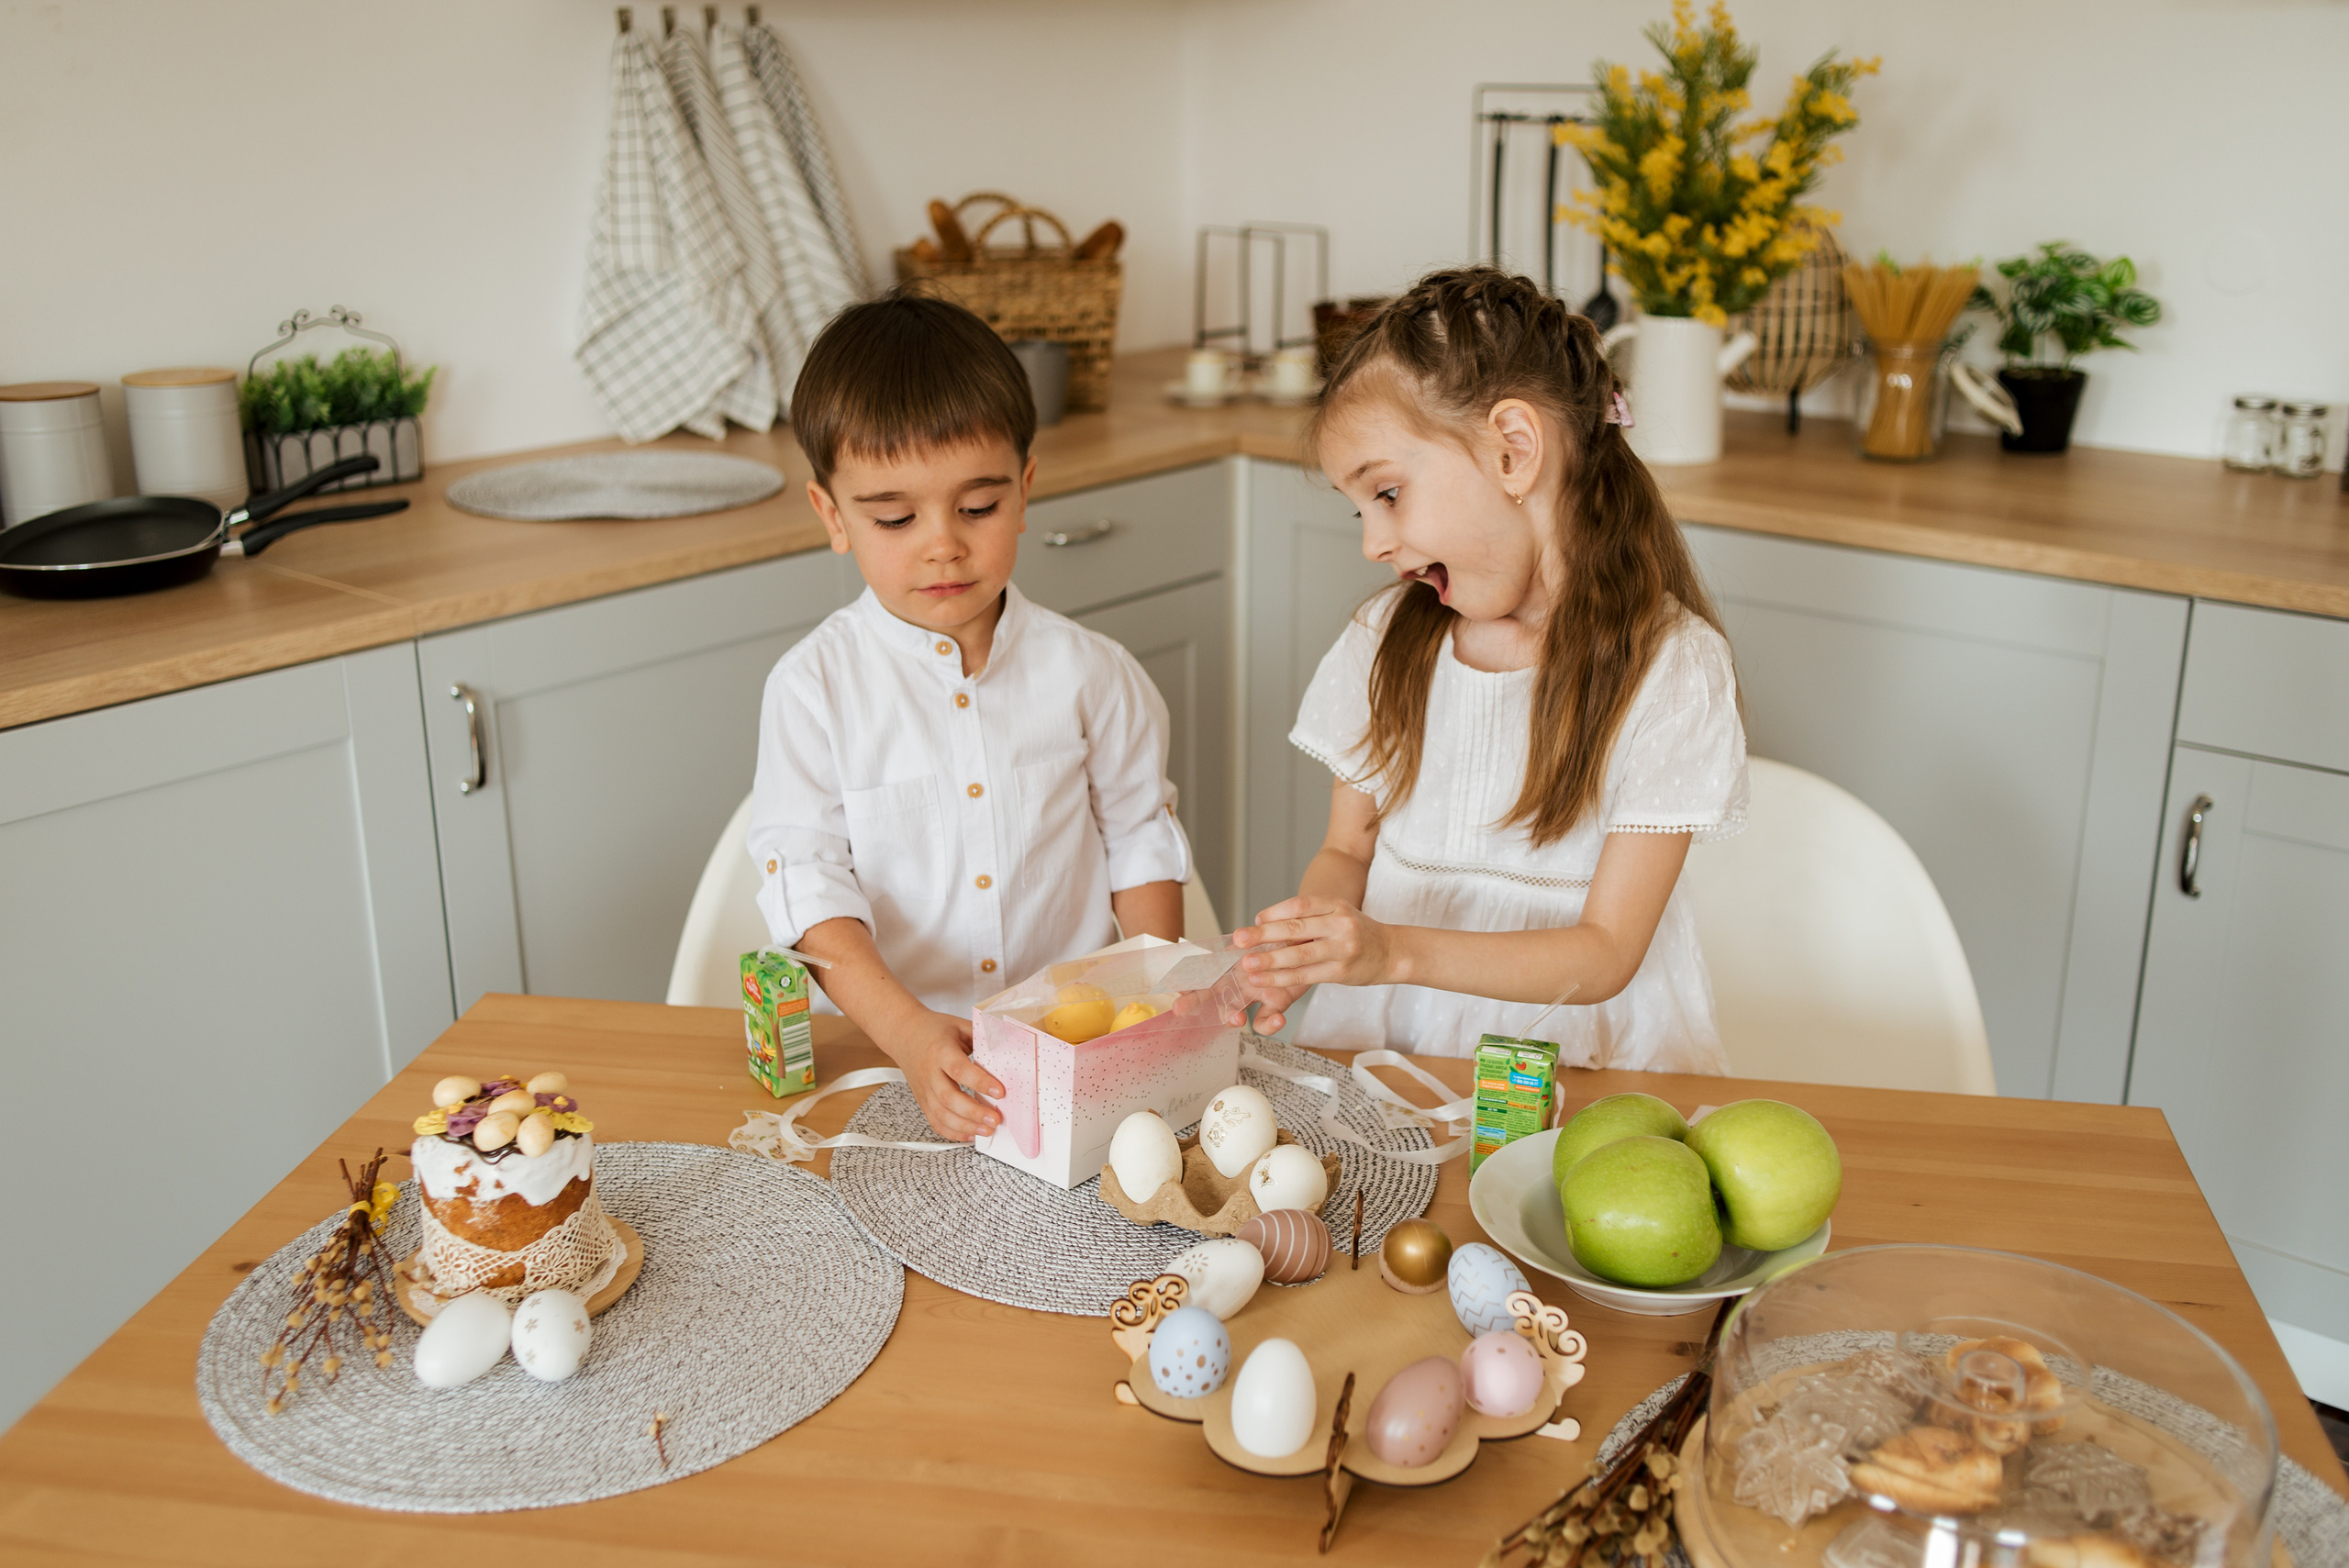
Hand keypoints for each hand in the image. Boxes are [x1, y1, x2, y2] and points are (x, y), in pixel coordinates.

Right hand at [890, 1010, 1004, 1142]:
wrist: (903, 1034)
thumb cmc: (933, 1030)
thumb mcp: (959, 1026)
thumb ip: (981, 1037)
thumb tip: (1007, 1049)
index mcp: (940, 1051)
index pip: (959, 1070)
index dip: (980, 1083)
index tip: (1000, 1092)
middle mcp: (930, 1073)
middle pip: (949, 1098)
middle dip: (974, 1112)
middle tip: (995, 1118)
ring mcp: (924, 1090)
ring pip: (941, 1115)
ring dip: (966, 1126)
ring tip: (987, 1130)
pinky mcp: (923, 1101)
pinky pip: (935, 1122)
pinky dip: (953, 1132)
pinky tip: (969, 1134)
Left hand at [1231, 896, 1399, 1032]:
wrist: (1393, 952)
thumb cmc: (1357, 932)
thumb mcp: (1337, 914)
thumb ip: (1309, 918)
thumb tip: (1266, 925)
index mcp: (1336, 905)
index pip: (1301, 905)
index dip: (1275, 912)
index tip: (1255, 920)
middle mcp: (1340, 924)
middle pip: (1296, 928)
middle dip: (1264, 935)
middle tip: (1239, 939)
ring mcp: (1342, 949)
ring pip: (1299, 955)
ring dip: (1270, 961)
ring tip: (1247, 964)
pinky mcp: (1341, 972)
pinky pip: (1306, 975)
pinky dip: (1282, 978)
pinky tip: (1265, 980)